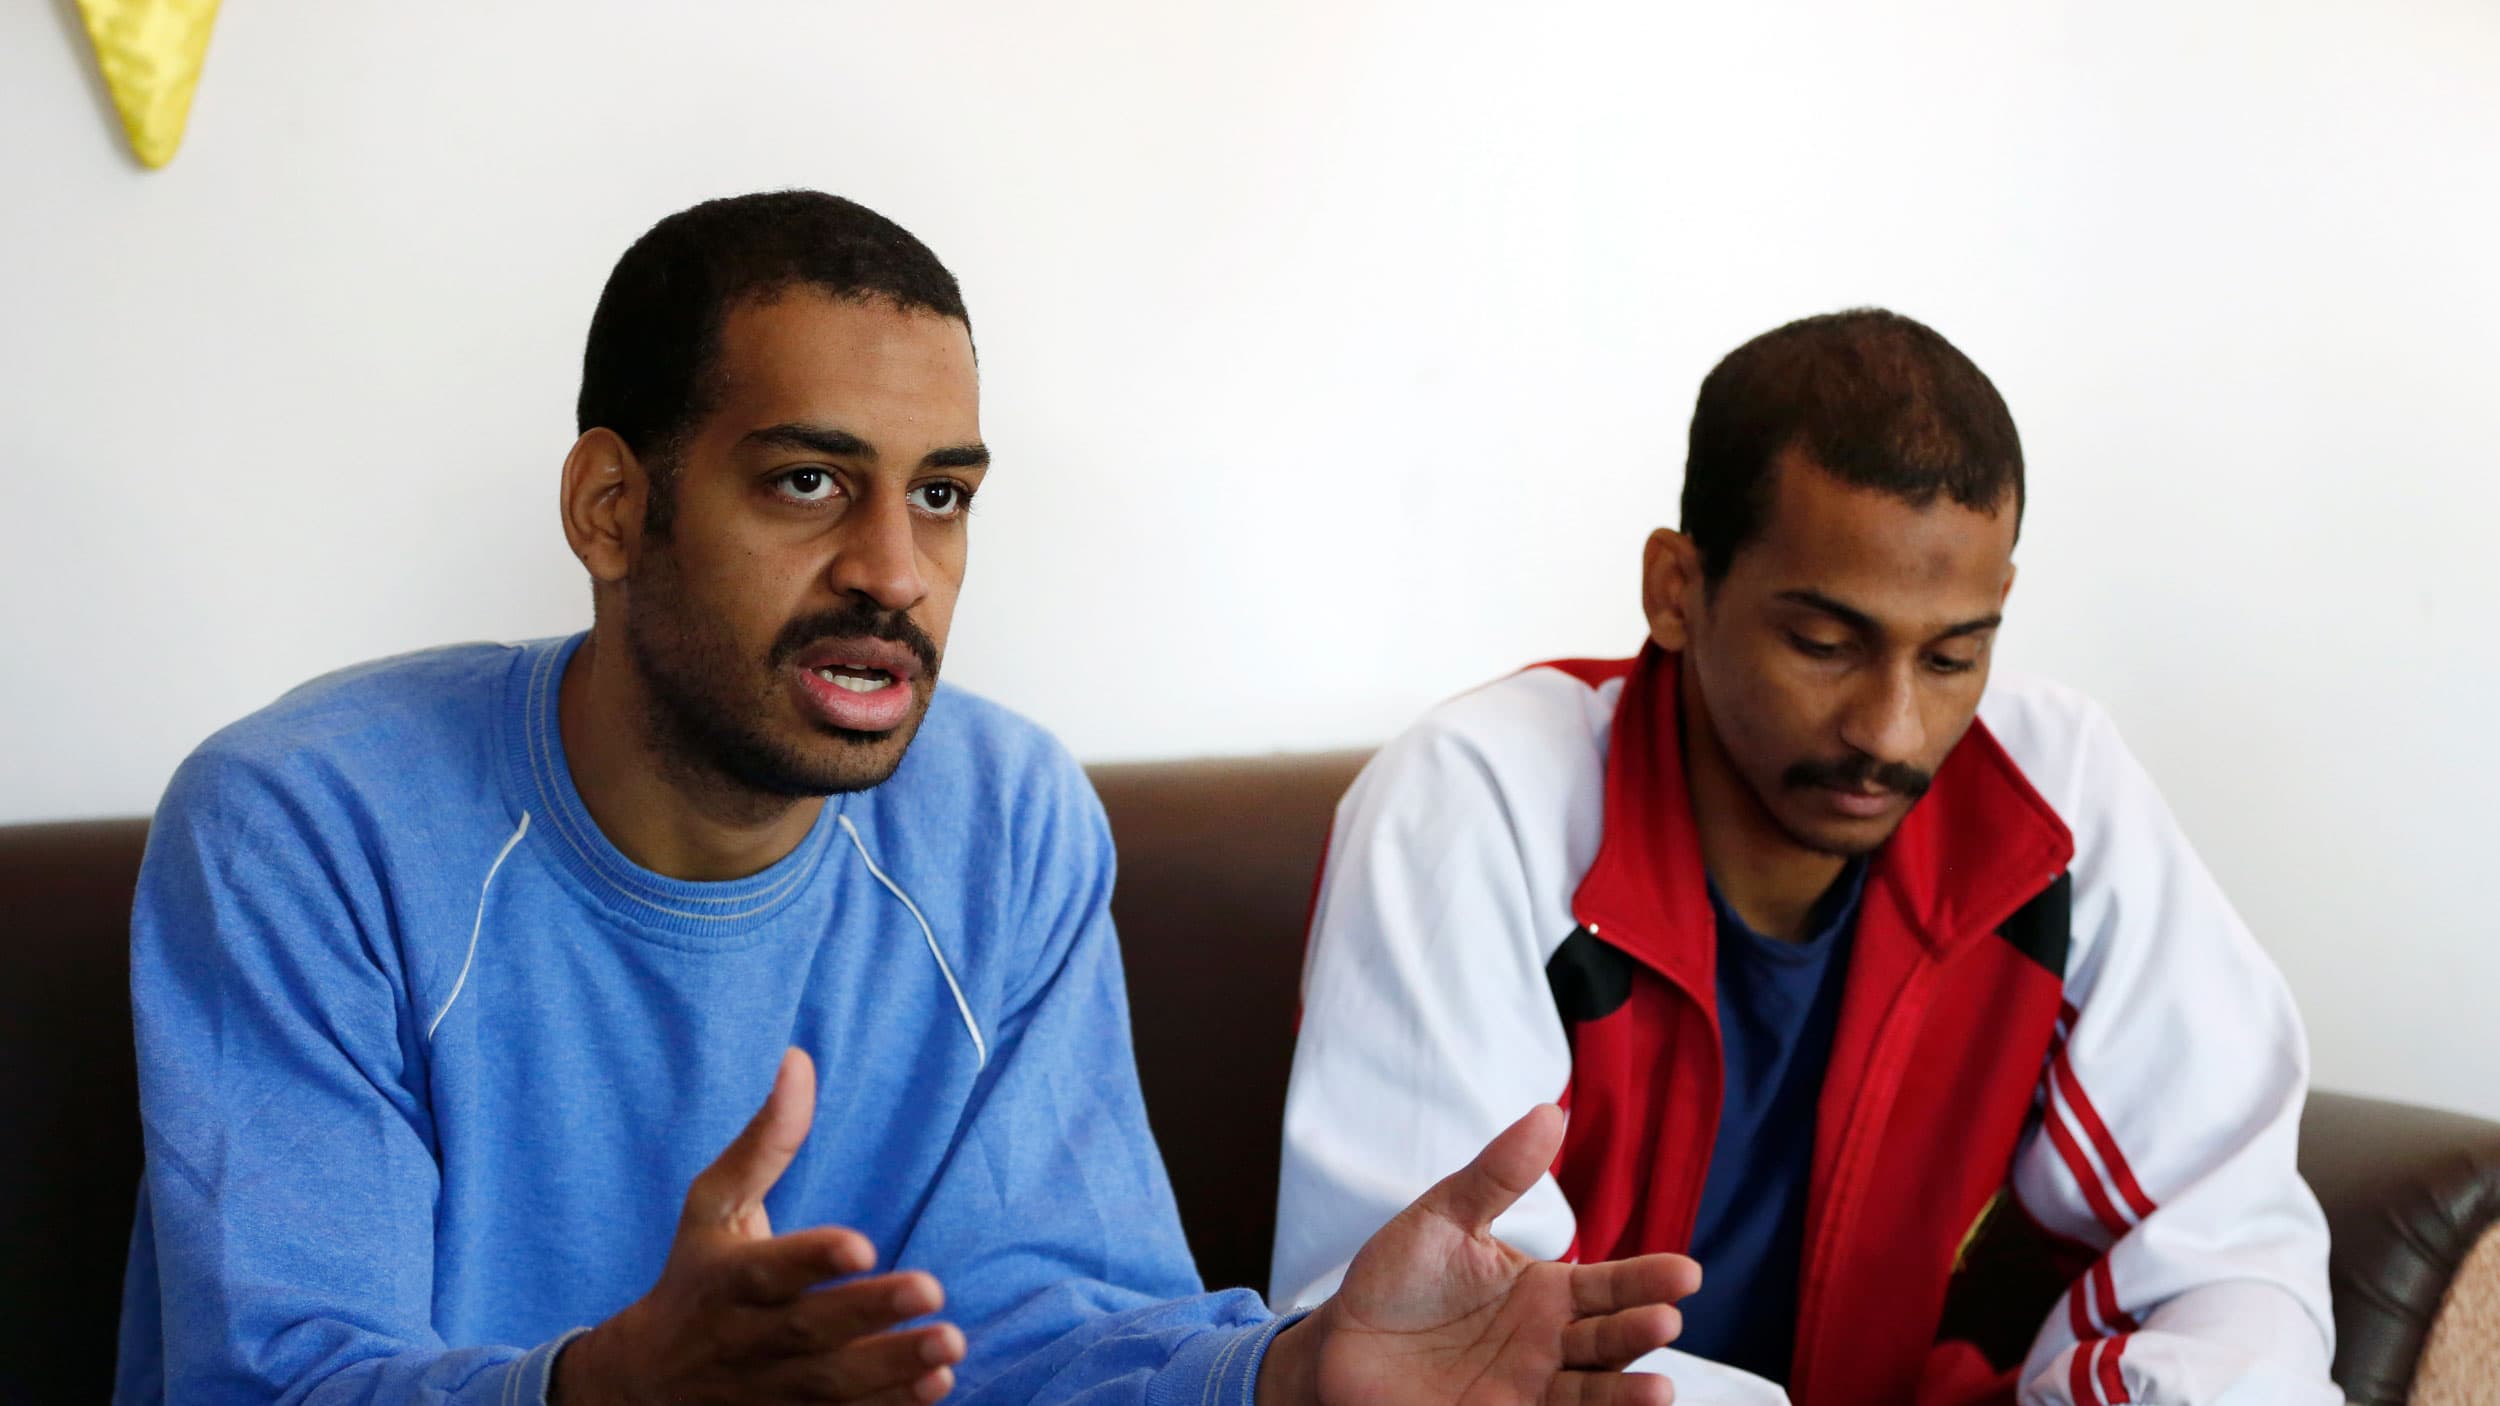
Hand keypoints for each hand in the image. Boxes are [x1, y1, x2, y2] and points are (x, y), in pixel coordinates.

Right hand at [553, 1049, 964, 1404]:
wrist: (645, 1384)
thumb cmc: (694, 1277)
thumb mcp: (713, 1207)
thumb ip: (765, 1142)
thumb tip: (798, 1059)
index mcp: (728, 1279)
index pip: (769, 1270)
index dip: (812, 1259)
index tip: (862, 1244)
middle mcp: (748, 1338)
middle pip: (809, 1331)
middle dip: (869, 1314)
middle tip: (933, 1290)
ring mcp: (769, 1389)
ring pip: (832, 1385)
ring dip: (892, 1369)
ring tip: (950, 1345)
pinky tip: (936, 1387)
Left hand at [1260, 1105, 1700, 1405]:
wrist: (1340, 1343)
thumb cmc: (1397, 1278)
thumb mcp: (1444, 1217)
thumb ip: (1496, 1175)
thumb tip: (1549, 1112)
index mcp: (1547, 1291)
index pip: (1610, 1285)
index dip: (1648, 1279)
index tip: (1685, 1273)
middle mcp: (1548, 1343)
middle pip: (1609, 1338)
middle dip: (1640, 1330)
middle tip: (1666, 1318)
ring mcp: (1527, 1388)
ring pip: (1590, 1391)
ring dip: (1625, 1392)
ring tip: (1659, 1389)